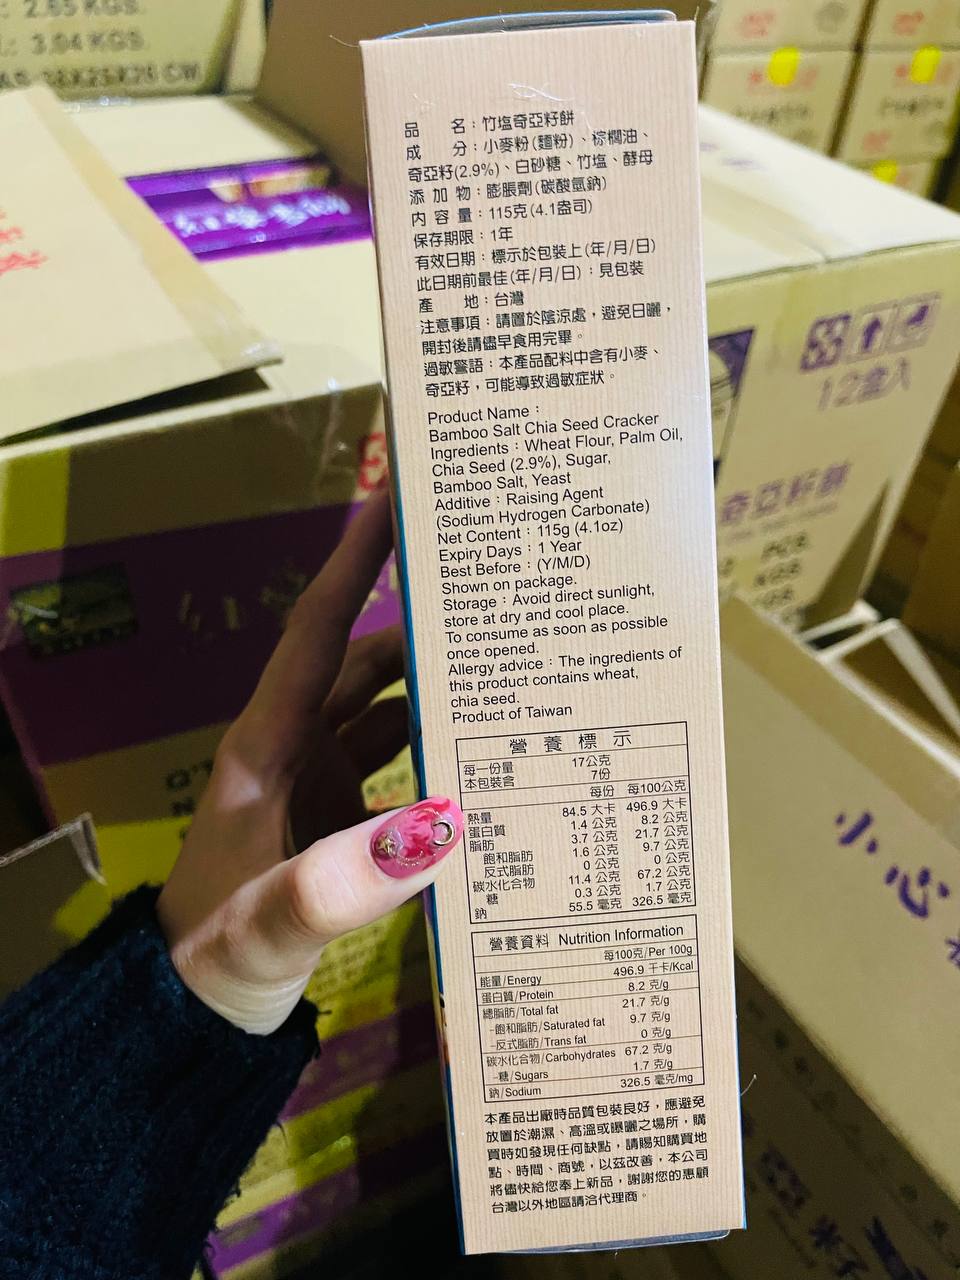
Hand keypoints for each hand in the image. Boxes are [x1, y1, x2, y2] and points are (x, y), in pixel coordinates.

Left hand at [157, 490, 462, 1034]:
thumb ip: (334, 887)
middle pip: (364, 664)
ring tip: (513, 670)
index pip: (315, 637)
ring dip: (437, 691)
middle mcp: (297, 750)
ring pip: (389, 713)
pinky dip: (441, 757)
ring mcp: (322, 784)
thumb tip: (436, 829)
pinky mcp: (344, 820)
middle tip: (496, 594)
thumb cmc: (213, 959)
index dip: (352, 566)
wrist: (193, 1014)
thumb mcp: (266, 928)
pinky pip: (402, 769)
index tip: (394, 503)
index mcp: (266, 748)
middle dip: (421, 626)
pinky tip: (494, 762)